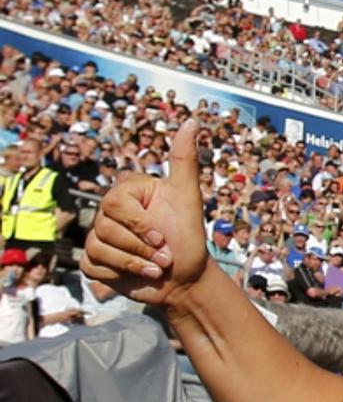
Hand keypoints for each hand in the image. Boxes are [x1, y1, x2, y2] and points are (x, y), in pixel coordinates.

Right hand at [80, 120, 208, 306]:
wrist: (187, 279)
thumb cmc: (189, 239)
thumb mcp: (189, 199)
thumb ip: (184, 161)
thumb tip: (191, 121)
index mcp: (127, 192)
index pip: (115, 205)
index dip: (140, 226)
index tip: (163, 237)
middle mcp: (109, 212)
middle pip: (105, 228)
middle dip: (140, 248)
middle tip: (163, 254)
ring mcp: (99, 236)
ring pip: (99, 249)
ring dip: (134, 264)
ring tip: (155, 266)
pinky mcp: (94, 261)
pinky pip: (92, 267)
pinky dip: (119, 275)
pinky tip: (138, 275)